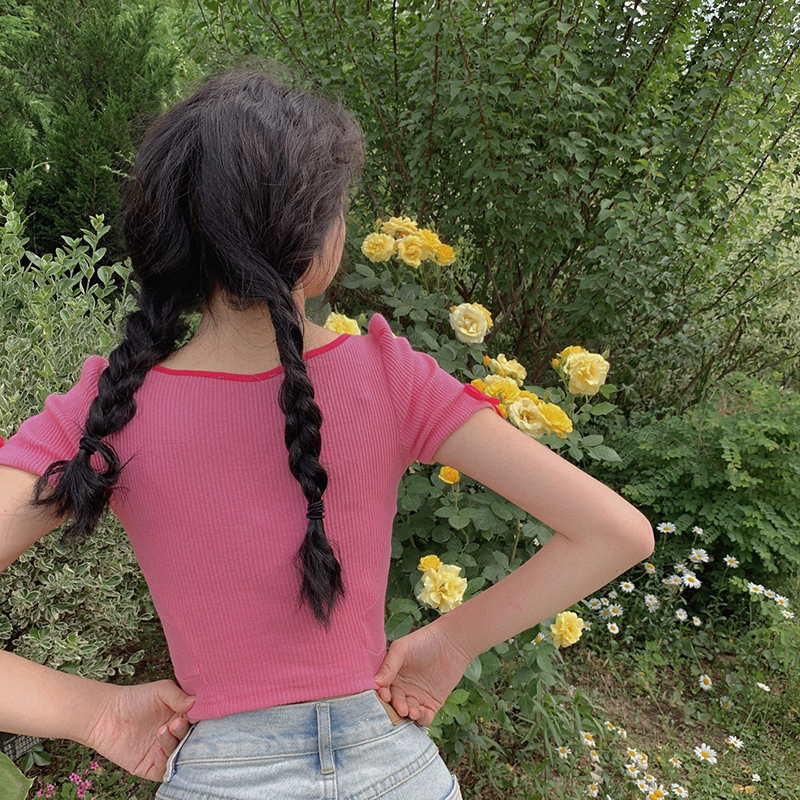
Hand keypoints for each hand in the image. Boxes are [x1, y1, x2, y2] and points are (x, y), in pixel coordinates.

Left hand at [82, 679, 198, 781]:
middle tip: (176, 723)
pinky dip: (165, 763)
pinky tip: (158, 750)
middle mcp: (176, 735)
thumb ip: (179, 696)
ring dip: (174, 745)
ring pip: (180, 755)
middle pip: (192, 740)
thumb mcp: (160, 690)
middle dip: (187, 733)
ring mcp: (164, 751)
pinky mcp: (150, 766)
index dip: (201, 720)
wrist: (105, 715)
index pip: (199, 721)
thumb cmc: (134, 699)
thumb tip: (197, 703)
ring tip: (162, 732)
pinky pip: (165, 771)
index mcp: (182, 716)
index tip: (195, 715)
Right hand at [373, 621, 473, 727]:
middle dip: (396, 708)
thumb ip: (389, 665)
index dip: (382, 695)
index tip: (384, 696)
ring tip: (412, 711)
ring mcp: (417, 697)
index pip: (383, 689)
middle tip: (401, 708)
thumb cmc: (424, 641)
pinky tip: (421, 713)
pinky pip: (424, 718)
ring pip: (407, 713)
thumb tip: (376, 683)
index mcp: (392, 676)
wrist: (451, 643)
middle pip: (394, 704)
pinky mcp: (432, 704)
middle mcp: (402, 688)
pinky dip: (421, 719)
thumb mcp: (402, 649)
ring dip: (408, 715)